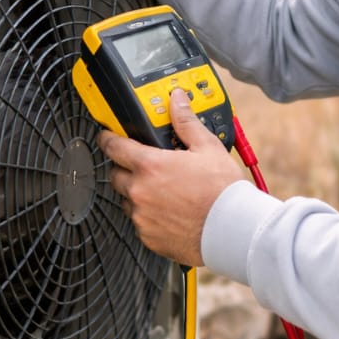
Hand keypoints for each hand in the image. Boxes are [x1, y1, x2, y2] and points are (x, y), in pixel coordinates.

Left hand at [99, 89, 246, 268]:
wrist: (232, 227)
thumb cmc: (222, 190)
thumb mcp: (207, 147)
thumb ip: (186, 122)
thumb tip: (176, 101)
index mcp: (150, 166)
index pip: (113, 147)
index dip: (107, 138)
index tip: (107, 136)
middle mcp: (140, 192)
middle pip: (115, 175)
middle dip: (125, 168)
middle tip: (144, 165)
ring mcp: (142, 217)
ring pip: (127, 200)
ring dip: (137, 193)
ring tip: (162, 191)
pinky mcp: (148, 237)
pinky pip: (140, 222)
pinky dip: (149, 215)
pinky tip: (168, 211)